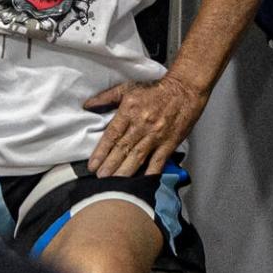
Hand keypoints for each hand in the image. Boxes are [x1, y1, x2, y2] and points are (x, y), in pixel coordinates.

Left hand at [84, 74, 205, 176]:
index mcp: (129, 110)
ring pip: (137, 157)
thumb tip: (87, 105)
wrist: (184, 90)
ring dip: (124, 171)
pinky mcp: (169, 143)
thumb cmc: (154, 90)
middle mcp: (141, 124)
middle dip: (110, 165)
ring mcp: (156, 136)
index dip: (101, 151)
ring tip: (114, 183)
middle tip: (100, 178)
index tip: (92, 165)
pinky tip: (141, 182)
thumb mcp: (127, 88)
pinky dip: (150, 173)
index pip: (112, 134)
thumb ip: (106, 97)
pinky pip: (158, 161)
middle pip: (123, 148)